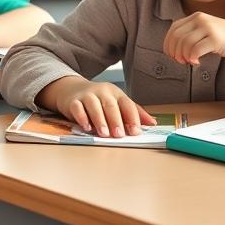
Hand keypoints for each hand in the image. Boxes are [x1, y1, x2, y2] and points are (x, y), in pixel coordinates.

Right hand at [36, 76, 155, 137]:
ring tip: (104, 134)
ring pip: (94, 106)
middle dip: (116, 120)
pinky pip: (77, 108)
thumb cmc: (98, 99)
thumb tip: (153, 123)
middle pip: (110, 105)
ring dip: (100, 120)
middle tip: (119, 135)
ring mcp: (87, 95)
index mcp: (116, 93)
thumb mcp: (117, 102)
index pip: (127, 104)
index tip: (135, 131)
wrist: (72, 89)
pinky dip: (82, 118)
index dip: (132, 118)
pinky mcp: (73, 101)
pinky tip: (87, 127)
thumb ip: (134, 113)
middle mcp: (102, 92)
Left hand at [163, 12, 224, 65]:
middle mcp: (200, 19)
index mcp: (195, 17)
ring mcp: (208, 28)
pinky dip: (192, 58)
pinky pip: (195, 50)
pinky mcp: (215, 39)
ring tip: (189, 62)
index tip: (172, 55)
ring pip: (185, 44)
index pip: (173, 29)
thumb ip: (190, 35)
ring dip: (183, 56)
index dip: (169, 44)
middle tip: (180, 61)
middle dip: (174, 52)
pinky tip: (197, 62)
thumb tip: (172, 50)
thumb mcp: (204, 31)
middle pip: (177, 37)